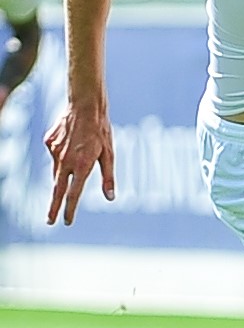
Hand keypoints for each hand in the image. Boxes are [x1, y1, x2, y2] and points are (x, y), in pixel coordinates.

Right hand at [44, 108, 115, 225]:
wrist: (84, 106)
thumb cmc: (101, 130)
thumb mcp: (109, 154)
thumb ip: (108, 177)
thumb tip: (111, 198)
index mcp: (82, 165)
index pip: (74, 194)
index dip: (70, 210)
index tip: (66, 222)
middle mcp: (66, 161)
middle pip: (57, 190)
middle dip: (53, 207)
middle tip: (50, 222)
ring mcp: (54, 152)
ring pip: (56, 171)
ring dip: (62, 177)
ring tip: (75, 163)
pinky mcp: (48, 143)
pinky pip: (55, 155)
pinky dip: (62, 154)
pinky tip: (72, 142)